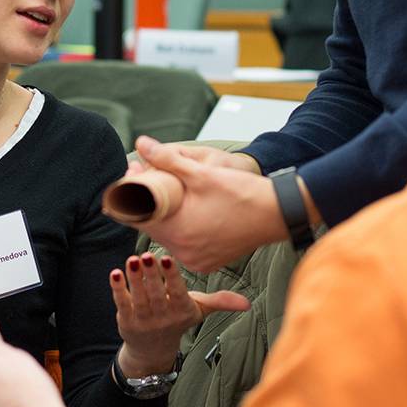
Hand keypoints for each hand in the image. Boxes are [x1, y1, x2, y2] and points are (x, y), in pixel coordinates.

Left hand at [112, 252, 249, 376]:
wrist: (153, 349)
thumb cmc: (178, 319)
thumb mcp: (199, 310)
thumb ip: (220, 302)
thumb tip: (248, 304)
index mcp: (182, 310)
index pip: (177, 292)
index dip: (171, 276)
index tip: (166, 258)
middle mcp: (163, 316)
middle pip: (157, 293)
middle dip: (152, 275)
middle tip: (148, 255)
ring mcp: (144, 319)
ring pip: (138, 297)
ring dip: (134, 278)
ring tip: (132, 260)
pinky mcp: (126, 320)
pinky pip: (122, 303)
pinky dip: (118, 289)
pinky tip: (116, 273)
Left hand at [132, 136, 284, 271]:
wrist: (278, 214)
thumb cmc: (242, 193)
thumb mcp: (201, 173)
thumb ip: (166, 159)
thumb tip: (140, 144)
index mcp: (178, 233)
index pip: (137, 216)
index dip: (129, 195)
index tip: (128, 179)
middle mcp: (184, 252)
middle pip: (152, 226)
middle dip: (145, 203)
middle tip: (145, 176)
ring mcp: (196, 260)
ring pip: (168, 236)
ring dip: (163, 216)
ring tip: (164, 192)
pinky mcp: (208, 262)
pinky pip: (184, 245)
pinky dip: (181, 229)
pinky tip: (183, 211)